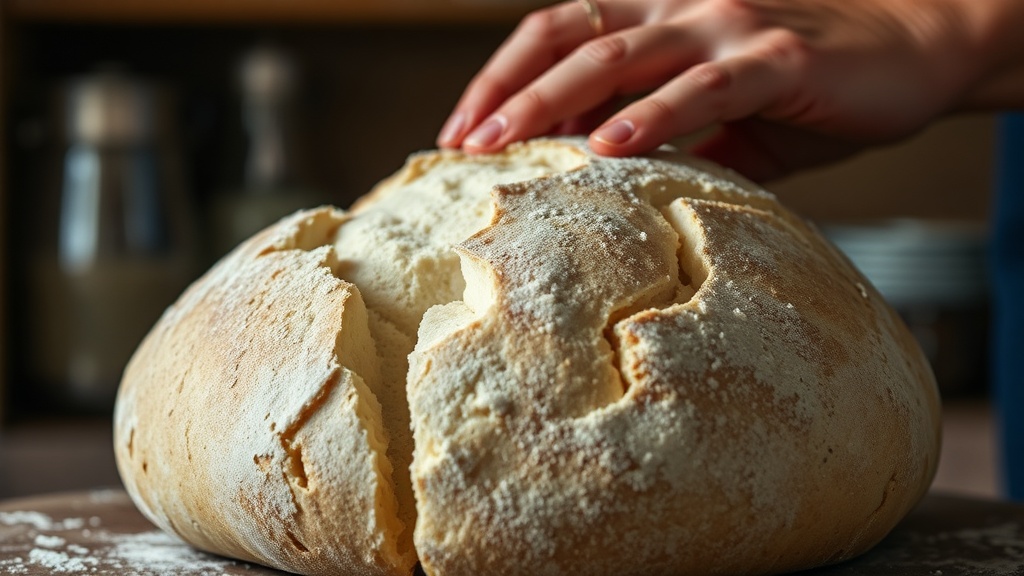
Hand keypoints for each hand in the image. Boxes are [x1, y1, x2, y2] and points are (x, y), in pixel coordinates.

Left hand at [437, 0, 1019, 180]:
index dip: (503, 76)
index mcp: (658, 21)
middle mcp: (681, 10)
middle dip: (508, 92)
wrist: (915, 54)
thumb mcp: (723, 125)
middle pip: (571, 38)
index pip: (559, 35)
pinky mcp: (778, 56)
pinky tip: (610, 147)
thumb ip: (668, 149)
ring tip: (505, 146)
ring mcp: (727, 26)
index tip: (461, 132)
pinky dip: (653, 115)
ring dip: (554, 101)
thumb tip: (608, 200)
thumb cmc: (809, 92)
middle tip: (462, 146)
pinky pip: (704, 85)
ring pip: (621, 53)